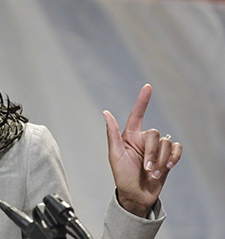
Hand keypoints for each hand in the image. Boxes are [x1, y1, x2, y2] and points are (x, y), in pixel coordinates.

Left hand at [103, 84, 181, 217]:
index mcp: (129, 136)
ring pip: (166, 143)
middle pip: (155, 133)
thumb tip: (106, 112)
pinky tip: (166, 168)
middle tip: (146, 169)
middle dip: (152, 153)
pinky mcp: (168, 157)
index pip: (138, 114)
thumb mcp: (114, 155)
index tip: (148, 87)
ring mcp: (156, 148)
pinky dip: (173, 159)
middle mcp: (144, 139)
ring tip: (153, 173)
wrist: (136, 195)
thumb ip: (112, 133)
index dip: (143, 100)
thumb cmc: (122, 176)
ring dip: (160, 161)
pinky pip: (176, 149)